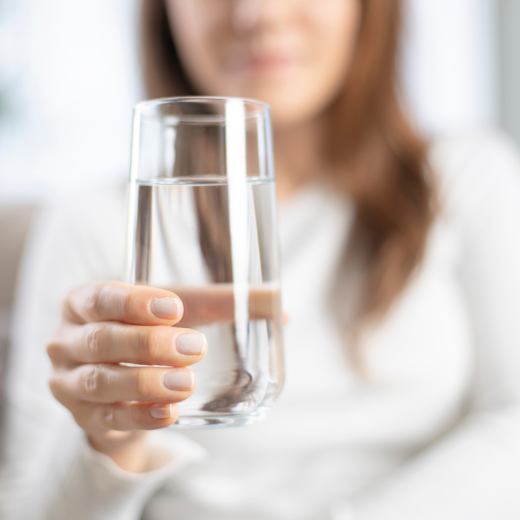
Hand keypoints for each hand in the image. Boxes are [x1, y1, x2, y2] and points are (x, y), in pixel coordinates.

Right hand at [47, 281, 206, 471]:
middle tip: (194, 348)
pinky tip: (170, 413)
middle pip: (101, 340)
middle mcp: (66, 340)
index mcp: (83, 302)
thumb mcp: (177, 311)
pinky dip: (140, 416)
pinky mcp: (82, 417)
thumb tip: (278, 302)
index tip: (174, 308)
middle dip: (148, 344)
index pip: (102, 297)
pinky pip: (108, 419)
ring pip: (99, 382)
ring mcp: (68, 381)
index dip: (135, 303)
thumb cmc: (148, 330)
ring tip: (186, 383)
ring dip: (145, 383)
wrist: (121, 380)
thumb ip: (223, 303)